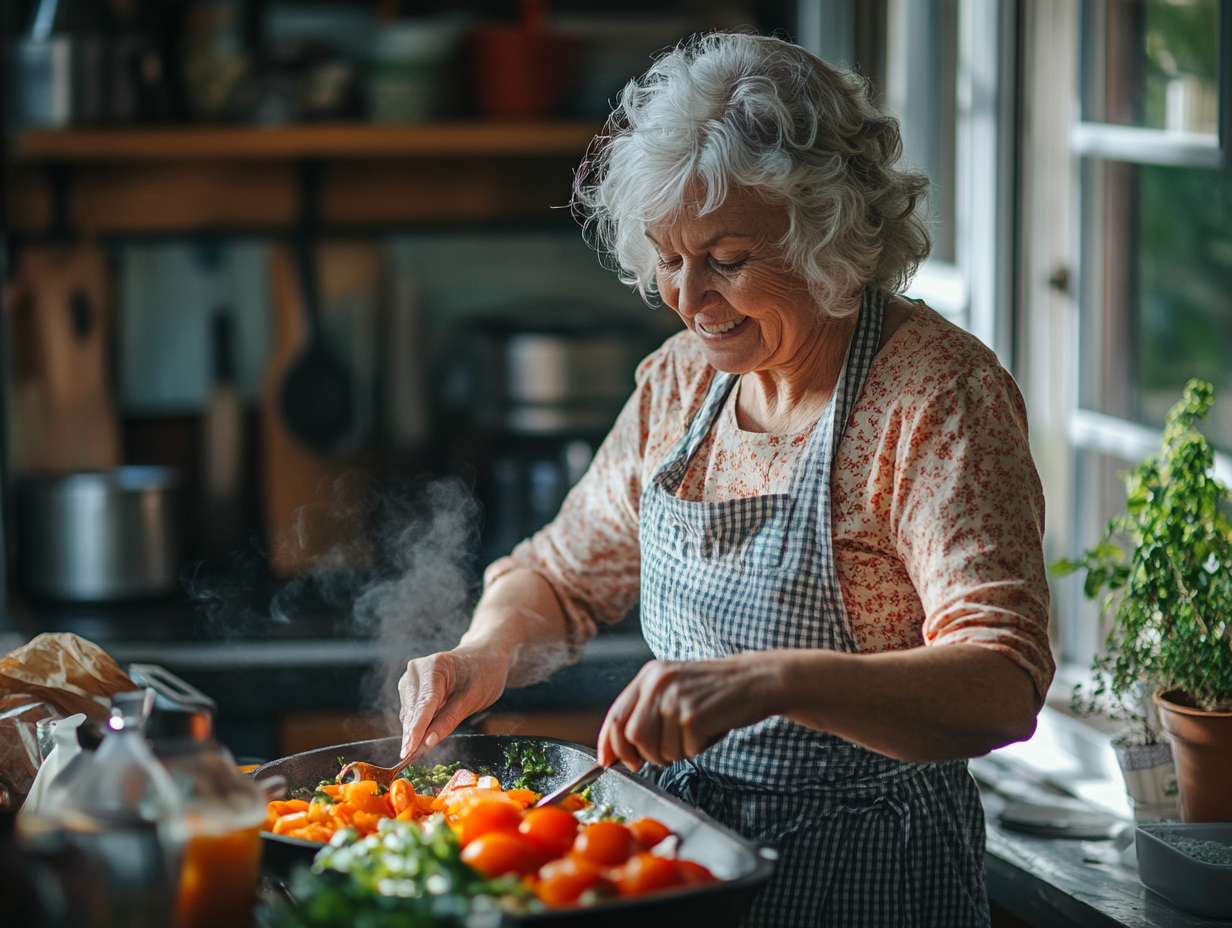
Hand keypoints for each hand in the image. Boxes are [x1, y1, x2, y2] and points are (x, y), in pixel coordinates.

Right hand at [398, 646, 507, 756]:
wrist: (484, 658)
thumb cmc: (483, 673)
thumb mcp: (472, 699)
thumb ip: (448, 720)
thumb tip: (426, 743)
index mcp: (433, 667)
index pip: (422, 705)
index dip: (415, 731)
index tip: (408, 752)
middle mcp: (416, 671)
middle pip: (412, 711)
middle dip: (413, 735)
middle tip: (413, 757)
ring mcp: (411, 678)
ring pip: (409, 713)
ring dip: (414, 731)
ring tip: (422, 746)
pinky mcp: (411, 687)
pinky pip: (411, 711)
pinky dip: (417, 724)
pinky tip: (425, 733)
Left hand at [596, 655, 780, 769]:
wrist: (756, 679)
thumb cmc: (716, 690)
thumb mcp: (675, 688)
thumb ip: (646, 711)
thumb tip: (619, 751)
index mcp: (650, 675)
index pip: (616, 715)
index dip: (609, 743)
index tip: (609, 761)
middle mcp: (659, 683)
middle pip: (632, 735)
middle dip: (645, 754)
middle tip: (664, 753)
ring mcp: (676, 698)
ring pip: (657, 749)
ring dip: (674, 753)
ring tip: (693, 735)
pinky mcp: (694, 715)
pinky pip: (684, 751)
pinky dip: (696, 750)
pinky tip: (709, 731)